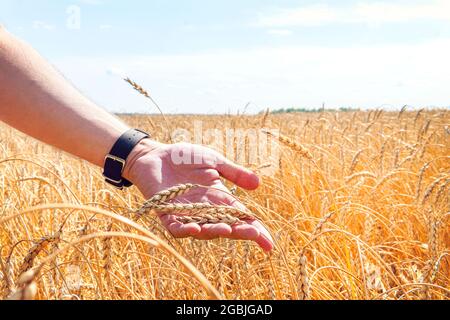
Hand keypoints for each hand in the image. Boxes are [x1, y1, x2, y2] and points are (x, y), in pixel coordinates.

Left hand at [123, 139, 273, 250]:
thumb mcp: (214, 161)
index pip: (240, 218)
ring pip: (203, 230)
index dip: (254, 230)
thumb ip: (233, 173)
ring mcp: (186, 214)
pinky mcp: (166, 213)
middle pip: (225, 226)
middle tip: (253, 234)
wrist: (156, 154)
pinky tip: (194, 228)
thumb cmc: (185, 158)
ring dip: (214, 231)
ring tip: (227, 230)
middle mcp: (205, 211)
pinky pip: (176, 227)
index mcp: (219, 199)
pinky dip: (185, 229)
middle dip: (239, 232)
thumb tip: (258, 184)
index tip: (269, 243)